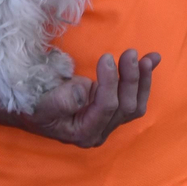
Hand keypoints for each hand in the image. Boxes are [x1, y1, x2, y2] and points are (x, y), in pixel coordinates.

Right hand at [9, 50, 159, 147]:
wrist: (33, 109)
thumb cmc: (36, 106)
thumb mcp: (42, 104)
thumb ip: (60, 101)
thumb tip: (83, 93)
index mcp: (84, 132)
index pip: (106, 108)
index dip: (110, 82)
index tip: (106, 57)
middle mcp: (100, 131)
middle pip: (125, 107)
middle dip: (130, 79)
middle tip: (129, 53)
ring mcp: (109, 121)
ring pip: (135, 104)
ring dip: (142, 79)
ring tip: (147, 58)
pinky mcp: (113, 109)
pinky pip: (134, 96)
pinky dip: (144, 78)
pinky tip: (153, 59)